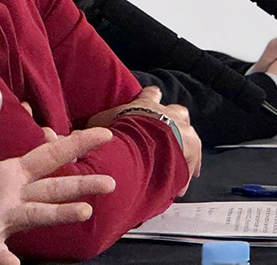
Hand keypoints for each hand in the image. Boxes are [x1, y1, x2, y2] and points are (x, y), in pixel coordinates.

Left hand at [0, 85, 115, 264]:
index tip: (104, 133)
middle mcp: (15, 199)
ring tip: (83, 211)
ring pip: (36, 216)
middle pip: (53, 189)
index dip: (76, 143)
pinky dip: (4, 258)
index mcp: (14, 176)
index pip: (50, 155)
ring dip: (60, 214)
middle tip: (110, 183)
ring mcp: (2, 222)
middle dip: (81, 185)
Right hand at [86, 87, 201, 195]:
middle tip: (166, 133)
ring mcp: (183, 128)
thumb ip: (95, 127)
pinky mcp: (193, 147)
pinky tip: (180, 183)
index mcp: (148, 103)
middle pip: (177, 110)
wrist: (147, 142)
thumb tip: (82, 131)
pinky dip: (187, 169)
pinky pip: (193, 159)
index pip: (151, 93)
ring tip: (175, 160)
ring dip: (183, 144)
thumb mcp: (101, 124)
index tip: (152, 98)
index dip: (151, 97)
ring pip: (188, 132)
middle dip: (174, 119)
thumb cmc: (124, 131)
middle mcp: (168, 112)